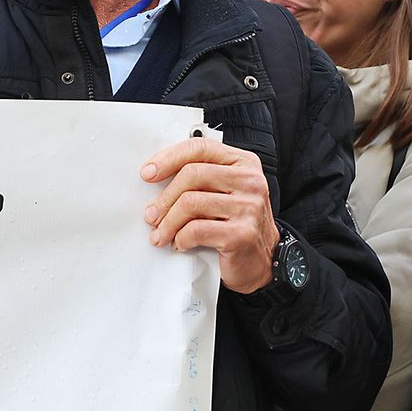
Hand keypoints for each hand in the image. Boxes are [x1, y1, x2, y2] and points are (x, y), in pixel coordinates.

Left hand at [140, 138, 278, 294]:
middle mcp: (251, 181)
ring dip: (168, 222)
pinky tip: (180, 243)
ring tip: (161, 234)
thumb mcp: (224, 193)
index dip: (169, 158)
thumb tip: (156, 175)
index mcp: (244, 163)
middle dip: (164, 197)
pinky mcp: (243, 234)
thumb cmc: (236, 225)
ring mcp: (249, 207)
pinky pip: (197, 230)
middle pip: (192, 175)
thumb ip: (201, 178)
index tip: (148, 173)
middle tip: (151, 215)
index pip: (200, 148)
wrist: (262, 262)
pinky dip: (181, 238)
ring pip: (191, 203)